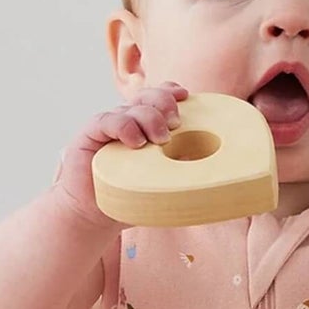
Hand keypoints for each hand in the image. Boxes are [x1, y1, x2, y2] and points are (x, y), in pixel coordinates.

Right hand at [53, 82, 189, 226]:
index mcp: (145, 125)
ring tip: (160, 140)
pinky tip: (136, 141)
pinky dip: (124, 126)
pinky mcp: (89, 136)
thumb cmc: (131, 199)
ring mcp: (109, 127)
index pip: (158, 96)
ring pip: (131, 108)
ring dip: (149, 118)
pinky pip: (107, 121)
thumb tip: (219, 163)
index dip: (171, 92)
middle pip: (147, 96)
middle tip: (176, 124)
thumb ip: (184, 166)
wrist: (94, 216)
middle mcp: (127, 120)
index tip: (186, 96)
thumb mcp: (164, 180)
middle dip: (164, 103)